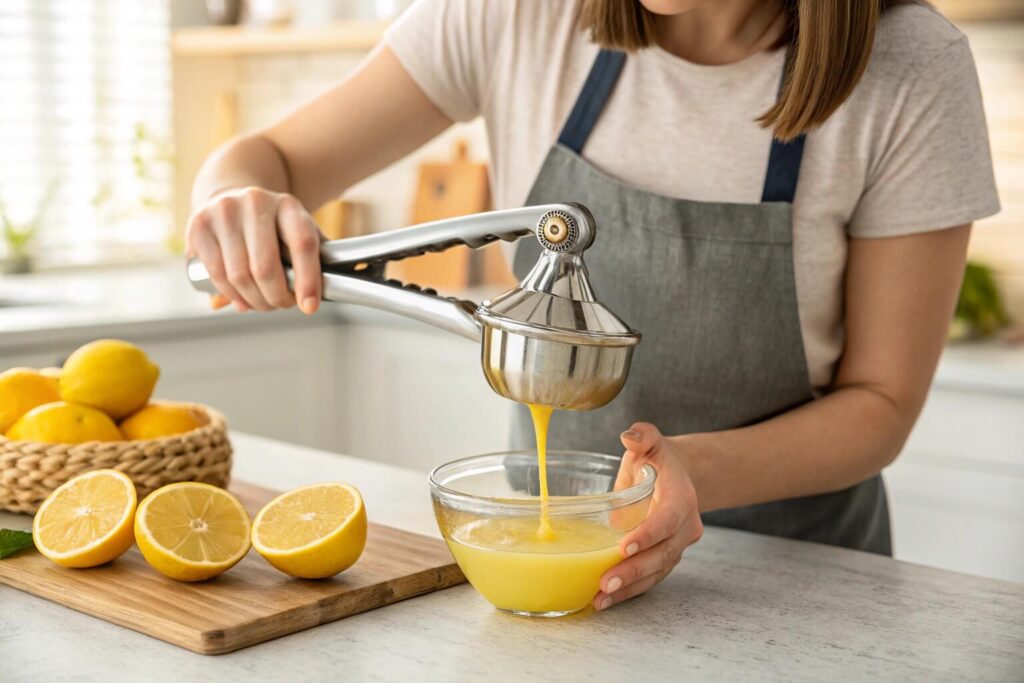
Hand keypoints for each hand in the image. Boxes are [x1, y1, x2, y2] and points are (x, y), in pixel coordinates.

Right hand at [186, 187, 322, 312]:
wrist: (233, 199)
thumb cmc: (273, 225)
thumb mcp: (299, 231)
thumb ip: (316, 260)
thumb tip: (314, 300)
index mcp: (288, 205)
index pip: (302, 244)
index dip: (308, 280)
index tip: (309, 307)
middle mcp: (255, 203)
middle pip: (265, 268)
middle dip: (276, 298)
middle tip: (282, 304)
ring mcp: (224, 212)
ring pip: (239, 276)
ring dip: (254, 300)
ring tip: (263, 303)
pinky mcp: (199, 226)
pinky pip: (216, 274)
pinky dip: (231, 295)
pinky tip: (241, 298)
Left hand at [594, 423, 702, 610]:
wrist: (677, 478)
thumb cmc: (657, 460)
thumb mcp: (651, 442)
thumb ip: (643, 436)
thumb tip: (629, 436)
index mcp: (682, 499)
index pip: (667, 520)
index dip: (648, 534)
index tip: (624, 546)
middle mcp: (684, 528)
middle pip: (662, 554)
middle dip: (634, 570)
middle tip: (605, 582)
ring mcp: (675, 547)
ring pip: (656, 573)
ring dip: (628, 588)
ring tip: (599, 600)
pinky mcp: (663, 560)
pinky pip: (648, 580)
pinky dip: (628, 592)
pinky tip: (603, 601)